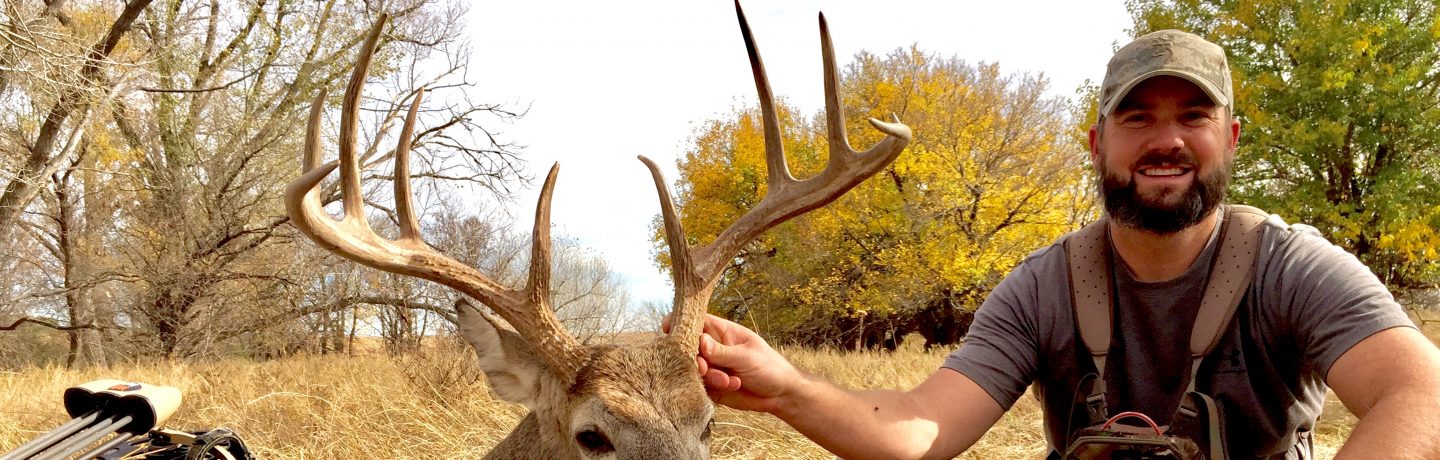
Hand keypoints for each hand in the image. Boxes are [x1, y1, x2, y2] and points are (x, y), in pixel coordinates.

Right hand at [664, 314, 802, 412]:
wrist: (781, 394)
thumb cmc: (769, 366)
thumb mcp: (747, 356)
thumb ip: (723, 351)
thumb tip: (700, 341)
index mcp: (722, 332)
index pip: (697, 321)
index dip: (681, 322)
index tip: (668, 328)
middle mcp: (713, 348)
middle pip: (689, 347)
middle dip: (692, 357)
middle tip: (703, 367)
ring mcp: (711, 367)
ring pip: (693, 369)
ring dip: (708, 375)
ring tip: (728, 380)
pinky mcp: (712, 386)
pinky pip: (701, 386)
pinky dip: (713, 387)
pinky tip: (732, 386)